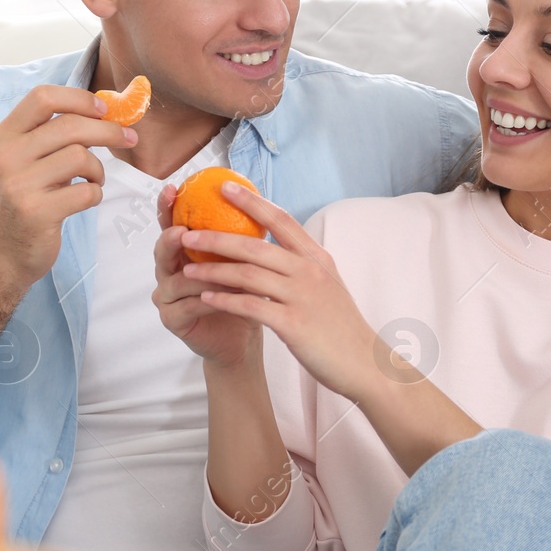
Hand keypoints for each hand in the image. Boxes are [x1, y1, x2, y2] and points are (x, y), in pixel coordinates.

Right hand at [0, 85, 136, 284]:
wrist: (6, 251)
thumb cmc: (28, 198)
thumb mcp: (28, 159)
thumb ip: (54, 134)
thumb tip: (107, 110)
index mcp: (5, 135)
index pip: (42, 97)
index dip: (79, 99)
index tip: (104, 109)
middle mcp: (6, 156)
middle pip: (70, 125)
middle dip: (108, 130)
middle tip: (129, 138)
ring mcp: (18, 185)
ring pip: (80, 157)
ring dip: (98, 169)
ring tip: (93, 180)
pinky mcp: (35, 212)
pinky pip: (85, 191)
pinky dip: (95, 194)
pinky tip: (86, 199)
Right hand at [151, 184, 262, 367]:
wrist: (242, 336)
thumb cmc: (241, 294)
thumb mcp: (242, 261)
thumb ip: (238, 234)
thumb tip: (253, 195)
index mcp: (182, 252)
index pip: (170, 224)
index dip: (167, 206)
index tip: (172, 188)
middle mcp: (168, 271)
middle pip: (161, 250)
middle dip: (170, 238)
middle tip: (181, 232)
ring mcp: (167, 297)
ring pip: (176, 280)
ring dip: (199, 274)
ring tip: (218, 270)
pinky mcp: (172, 320)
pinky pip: (186, 306)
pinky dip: (206, 299)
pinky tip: (223, 297)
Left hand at [180, 181, 379, 400]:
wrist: (364, 363)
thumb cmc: (340, 325)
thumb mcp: (326, 283)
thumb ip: (302, 263)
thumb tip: (273, 244)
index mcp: (316, 257)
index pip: (281, 219)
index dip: (252, 201)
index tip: (226, 186)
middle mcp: (309, 271)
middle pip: (255, 245)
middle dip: (217, 237)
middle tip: (189, 232)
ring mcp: (301, 296)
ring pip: (248, 274)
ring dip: (213, 270)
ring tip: (186, 268)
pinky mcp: (293, 324)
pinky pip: (250, 306)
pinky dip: (225, 300)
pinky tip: (205, 298)